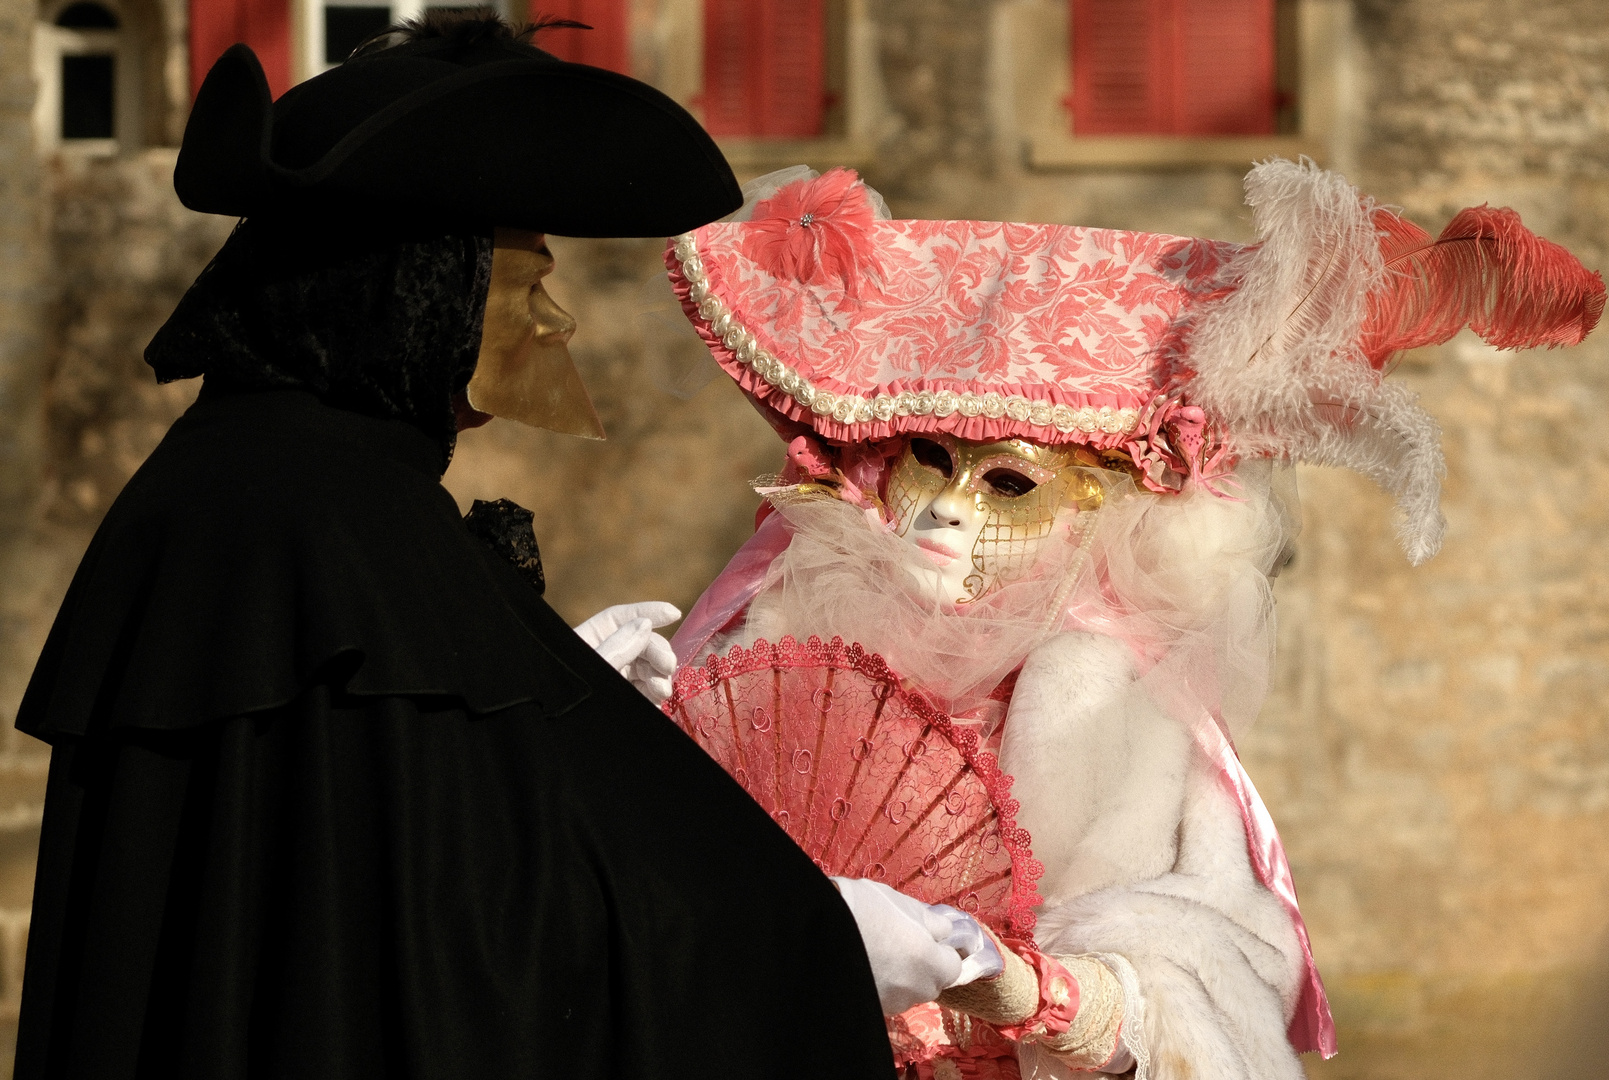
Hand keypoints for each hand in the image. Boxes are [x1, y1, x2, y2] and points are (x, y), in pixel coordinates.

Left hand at [574, 602, 679, 703]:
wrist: (557, 744)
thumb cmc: (564, 703)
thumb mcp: (594, 668)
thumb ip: (618, 647)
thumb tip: (644, 625)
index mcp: (587, 642)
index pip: (619, 618)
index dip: (646, 612)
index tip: (673, 613)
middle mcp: (602, 657)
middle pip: (639, 643)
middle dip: (657, 652)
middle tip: (667, 667)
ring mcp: (613, 679)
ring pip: (645, 668)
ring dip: (658, 676)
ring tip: (661, 690)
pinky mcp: (621, 700)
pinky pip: (644, 692)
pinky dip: (654, 695)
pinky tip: (656, 703)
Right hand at [832, 877, 1001, 1014]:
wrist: (813, 929)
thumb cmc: (862, 908)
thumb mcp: (902, 902)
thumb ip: (930, 921)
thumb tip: (944, 930)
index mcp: (930, 962)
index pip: (954, 966)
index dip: (943, 950)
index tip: (931, 939)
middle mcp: (914, 990)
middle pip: (930, 982)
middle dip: (922, 964)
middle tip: (900, 941)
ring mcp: (890, 1004)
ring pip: (906, 991)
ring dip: (899, 976)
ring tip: (875, 951)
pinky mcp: (869, 1009)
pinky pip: (883, 996)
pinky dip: (878, 983)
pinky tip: (861, 963)